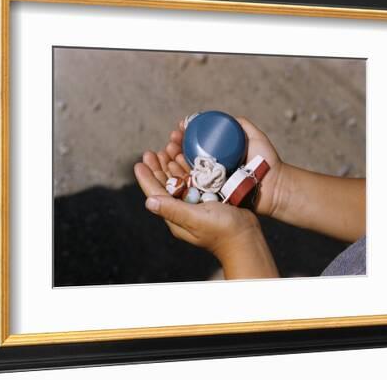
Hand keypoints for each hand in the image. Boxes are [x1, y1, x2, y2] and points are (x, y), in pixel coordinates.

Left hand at [134, 152, 278, 278]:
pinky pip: (193, 180)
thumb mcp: (195, 219)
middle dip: (158, 167)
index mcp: (176, 215)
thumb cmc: (222, 231)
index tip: (139, 162)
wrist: (247, 238)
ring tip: (167, 149)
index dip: (146, 178)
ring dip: (172, 165)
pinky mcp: (208, 198)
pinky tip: (186, 157)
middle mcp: (183, 208)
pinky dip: (188, 167)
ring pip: (179, 180)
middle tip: (152, 152)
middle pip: (165, 185)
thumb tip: (148, 201)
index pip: (155, 193)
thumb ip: (173, 210)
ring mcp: (195, 203)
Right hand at [163, 117, 284, 216]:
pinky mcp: (211, 198)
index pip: (195, 144)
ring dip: (172, 160)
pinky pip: (192, 187)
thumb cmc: (267, 162)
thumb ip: (242, 125)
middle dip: (174, 147)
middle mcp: (212, 171)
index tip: (178, 127)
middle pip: (186, 157)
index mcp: (217, 157)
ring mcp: (210, 185)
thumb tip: (222, 117)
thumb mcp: (255, 137)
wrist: (275, 185)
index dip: (184, 136)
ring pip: (185, 171)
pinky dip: (179, 178)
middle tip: (170, 140)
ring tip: (168, 150)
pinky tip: (171, 167)